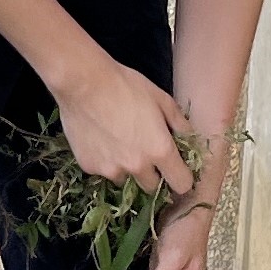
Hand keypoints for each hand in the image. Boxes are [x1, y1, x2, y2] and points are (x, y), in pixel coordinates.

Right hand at [53, 52, 196, 197]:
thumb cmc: (125, 85)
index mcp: (160, 150)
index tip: (175, 168)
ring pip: (125, 180)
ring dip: (126, 168)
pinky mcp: (89, 167)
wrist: (83, 82)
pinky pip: (102, 171)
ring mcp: (111, 169)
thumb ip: (179, 123)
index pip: (182, 184)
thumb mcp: (160, 98)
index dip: (181, 177)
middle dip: (152, 174)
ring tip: (118, 143)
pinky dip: (104, 160)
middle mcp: (137, 166)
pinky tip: (99, 139)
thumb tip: (188, 138)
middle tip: (144, 151)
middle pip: (152, 187)